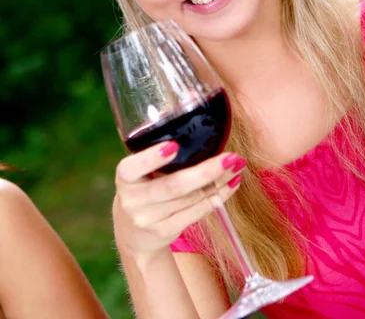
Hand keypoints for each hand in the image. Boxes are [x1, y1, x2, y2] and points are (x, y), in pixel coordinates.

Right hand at [113, 142, 245, 258]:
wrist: (133, 234)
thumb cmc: (142, 189)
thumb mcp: (138, 173)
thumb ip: (156, 157)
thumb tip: (200, 133)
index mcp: (124, 178)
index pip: (132, 168)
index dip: (151, 158)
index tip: (173, 146)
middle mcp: (133, 201)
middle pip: (173, 186)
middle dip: (205, 171)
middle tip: (229, 157)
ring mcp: (150, 219)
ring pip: (191, 198)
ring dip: (219, 181)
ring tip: (236, 166)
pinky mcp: (167, 231)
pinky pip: (198, 212)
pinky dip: (218, 197)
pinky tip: (232, 184)